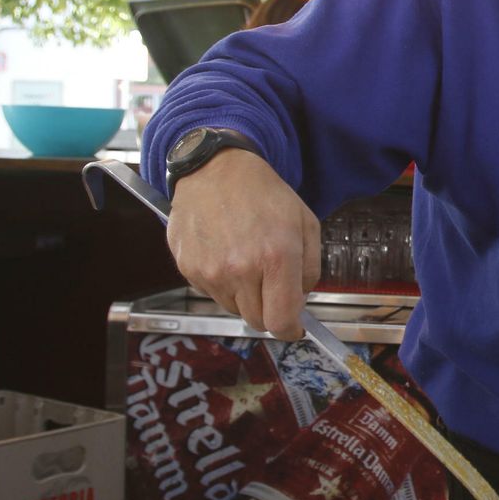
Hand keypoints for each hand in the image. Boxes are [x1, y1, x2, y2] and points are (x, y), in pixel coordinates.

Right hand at [166, 148, 320, 339]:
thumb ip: (310, 269)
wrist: (216, 170)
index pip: (281, 320)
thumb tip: (300, 301)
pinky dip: (223, 283)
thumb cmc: (264, 194)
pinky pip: (212, 292)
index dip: (290, 329)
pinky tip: (227, 253)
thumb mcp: (306, 224)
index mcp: (276, 257)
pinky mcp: (188, 267)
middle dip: (269, 310)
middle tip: (272, 286)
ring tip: (247, 260)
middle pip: (257, 320)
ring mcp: (210, 270)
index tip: (294, 327)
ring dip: (245, 296)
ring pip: (234, 308)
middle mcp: (240, 268)